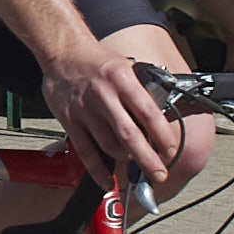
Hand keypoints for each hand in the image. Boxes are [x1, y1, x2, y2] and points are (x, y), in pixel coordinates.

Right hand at [39, 45, 196, 190]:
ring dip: (125, 160)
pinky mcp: (69, 120)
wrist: (63, 52)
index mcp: (122, 79)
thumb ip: (142, 91)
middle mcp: (103, 95)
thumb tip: (160, 118)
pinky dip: (98, 170)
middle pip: (129, 135)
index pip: (147, 112)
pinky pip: (85, 151)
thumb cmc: (97, 61)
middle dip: (148, 159)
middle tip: (160, 174)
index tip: (170, 150)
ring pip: (109, 145)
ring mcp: (85, 109)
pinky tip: (107, 181)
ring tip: (134, 163)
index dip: (162, 135)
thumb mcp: (126, 66)